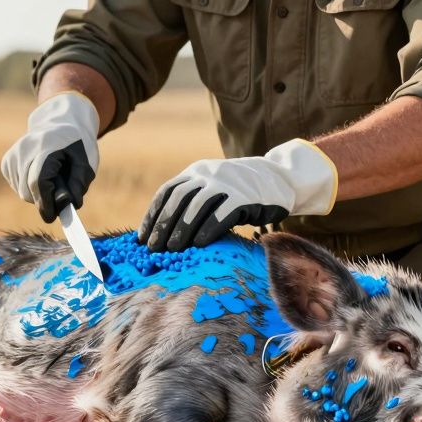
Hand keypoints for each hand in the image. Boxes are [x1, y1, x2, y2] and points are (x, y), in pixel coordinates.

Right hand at [1, 92, 100, 222]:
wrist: (60, 123)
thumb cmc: (77, 145)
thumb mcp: (86, 163)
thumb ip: (78, 185)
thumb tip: (66, 206)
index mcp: (45, 146)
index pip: (38, 181)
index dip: (45, 203)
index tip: (52, 217)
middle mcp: (24, 148)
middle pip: (28, 189)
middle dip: (44, 199)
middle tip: (61, 197)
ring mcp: (13, 154)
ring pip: (22, 190)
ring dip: (38, 194)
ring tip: (53, 179)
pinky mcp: (7, 161)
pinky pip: (17, 186)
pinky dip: (29, 188)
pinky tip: (40, 175)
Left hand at [137, 139, 337, 250]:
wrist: (279, 179)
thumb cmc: (240, 192)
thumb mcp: (213, 188)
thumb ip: (192, 202)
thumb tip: (163, 233)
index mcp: (196, 171)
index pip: (167, 192)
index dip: (153, 216)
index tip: (142, 238)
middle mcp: (208, 174)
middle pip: (178, 200)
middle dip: (164, 225)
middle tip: (154, 249)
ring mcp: (227, 183)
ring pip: (197, 206)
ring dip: (182, 229)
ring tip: (172, 250)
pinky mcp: (245, 197)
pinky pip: (222, 214)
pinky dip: (208, 230)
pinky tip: (198, 244)